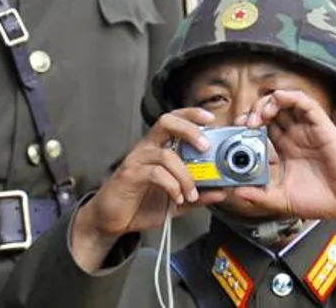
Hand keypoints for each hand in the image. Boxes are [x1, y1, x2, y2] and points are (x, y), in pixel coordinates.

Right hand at [69, 108, 227, 270]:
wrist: (112, 220)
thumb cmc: (141, 204)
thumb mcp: (178, 202)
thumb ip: (199, 195)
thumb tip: (223, 191)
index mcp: (158, 148)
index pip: (174, 121)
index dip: (191, 115)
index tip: (211, 119)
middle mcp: (147, 149)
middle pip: (166, 122)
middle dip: (189, 129)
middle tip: (205, 146)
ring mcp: (137, 160)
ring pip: (166, 154)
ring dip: (185, 175)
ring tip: (192, 194)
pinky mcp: (130, 175)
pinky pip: (155, 173)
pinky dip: (172, 186)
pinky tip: (177, 198)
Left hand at [228, 89, 335, 221]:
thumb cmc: (322, 199)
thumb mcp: (283, 199)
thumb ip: (259, 196)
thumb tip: (236, 192)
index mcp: (284, 149)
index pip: (261, 128)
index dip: (247, 125)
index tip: (237, 131)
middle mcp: (294, 136)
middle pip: (269, 112)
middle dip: (253, 112)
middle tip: (246, 124)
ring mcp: (307, 129)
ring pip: (284, 103)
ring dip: (268, 103)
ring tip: (260, 117)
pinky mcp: (322, 125)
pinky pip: (305, 103)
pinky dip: (290, 97)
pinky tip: (278, 100)